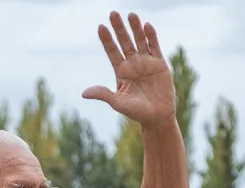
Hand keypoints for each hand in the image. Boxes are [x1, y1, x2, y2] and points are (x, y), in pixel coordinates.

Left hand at [83, 12, 174, 127]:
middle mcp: (133, 64)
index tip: (101, 27)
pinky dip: (151, 37)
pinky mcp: (160, 64)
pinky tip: (147, 26)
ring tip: (131, 15)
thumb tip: (84, 93)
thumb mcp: (119, 103)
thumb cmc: (137, 112)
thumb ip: (104, 95)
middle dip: (119, 29)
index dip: (107, 40)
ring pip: (139, 41)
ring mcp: (146, 62)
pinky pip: (154, 47)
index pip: (112, 52)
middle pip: (124, 42)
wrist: (157, 117)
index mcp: (121, 71)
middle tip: (113, 13)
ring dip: (135, 28)